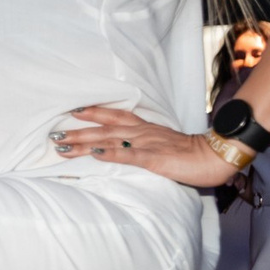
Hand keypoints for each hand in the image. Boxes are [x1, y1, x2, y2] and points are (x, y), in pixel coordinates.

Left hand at [53, 104, 236, 187]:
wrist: (215, 156)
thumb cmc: (191, 153)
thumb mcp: (163, 144)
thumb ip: (144, 144)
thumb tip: (123, 148)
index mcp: (145, 128)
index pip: (115, 115)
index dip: (93, 112)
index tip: (72, 111)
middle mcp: (143, 132)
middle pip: (105, 127)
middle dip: (78, 130)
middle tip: (54, 133)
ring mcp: (148, 144)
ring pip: (111, 139)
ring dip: (85, 141)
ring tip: (63, 144)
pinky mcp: (155, 158)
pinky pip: (130, 154)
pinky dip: (112, 152)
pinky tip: (95, 152)